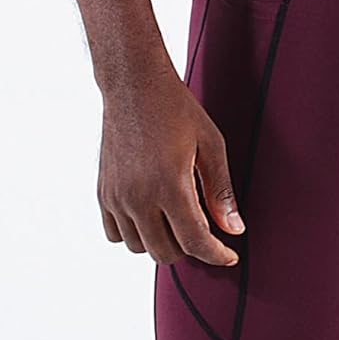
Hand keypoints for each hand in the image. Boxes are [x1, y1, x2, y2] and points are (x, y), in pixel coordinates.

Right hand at [97, 68, 242, 266]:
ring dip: (162, 243)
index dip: (216, 255)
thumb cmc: (176, 110)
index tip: (228, 255)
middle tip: (202, 230)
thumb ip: (221, 192)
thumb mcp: (211, 146)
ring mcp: (117, 196)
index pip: (195, 242)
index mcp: (169, 186)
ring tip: (175, 220)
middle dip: (190, 250)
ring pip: (140, 248)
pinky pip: (115, 234)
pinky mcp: (103, 192)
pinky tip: (150, 216)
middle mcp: (138, 196)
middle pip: (166, 253)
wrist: (133, 84)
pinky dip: (134, 234)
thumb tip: (234, 230)